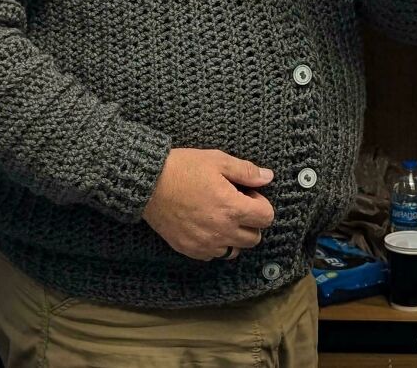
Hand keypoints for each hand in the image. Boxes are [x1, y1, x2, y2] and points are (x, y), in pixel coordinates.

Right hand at [141, 148, 274, 260]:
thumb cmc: (183, 168)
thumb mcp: (217, 160)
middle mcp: (222, 231)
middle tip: (235, 204)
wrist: (148, 184)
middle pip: (254, 237)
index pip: (266, 217)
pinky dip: (215, 244)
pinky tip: (205, 225)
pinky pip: (213, 255)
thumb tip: (268, 177)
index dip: (261, 203)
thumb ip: (246, 171)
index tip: (247, 193)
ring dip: (235, 236)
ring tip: (221, 216)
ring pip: (235, 250)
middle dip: (250, 221)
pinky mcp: (190, 250)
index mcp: (232, 208)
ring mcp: (205, 244)